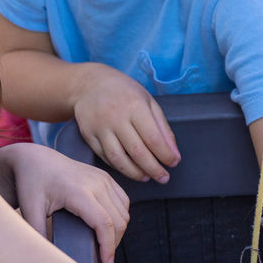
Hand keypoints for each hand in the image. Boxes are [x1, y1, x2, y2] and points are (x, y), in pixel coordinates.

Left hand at [0, 142, 129, 262]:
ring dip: (118, 232)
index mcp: (78, 191)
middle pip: (118, 221)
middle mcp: (95, 183)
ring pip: (124, 212)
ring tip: (106, 248)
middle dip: (113, 245)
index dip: (108, 248)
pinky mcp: (105, 177)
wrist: (35, 159)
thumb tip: (48, 258)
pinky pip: (123, 201)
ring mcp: (103, 178)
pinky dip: (121, 218)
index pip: (104, 223)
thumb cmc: (31, 183)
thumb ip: (38, 233)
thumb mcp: (29, 209)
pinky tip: (110, 229)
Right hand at [71, 64, 179, 182]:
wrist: (88, 84)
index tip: (173, 163)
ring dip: (135, 173)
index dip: (165, 155)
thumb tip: (174, 154)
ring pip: (119, 159)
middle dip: (153, 169)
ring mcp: (100, 128)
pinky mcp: (88, 135)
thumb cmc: (123, 92)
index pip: (154, 138)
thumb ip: (162, 128)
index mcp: (135, 106)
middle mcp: (116, 117)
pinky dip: (119, 167)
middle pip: (137, 152)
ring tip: (146, 177)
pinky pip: (105, 157)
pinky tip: (129, 169)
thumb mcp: (148, 101)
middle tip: (163, 178)